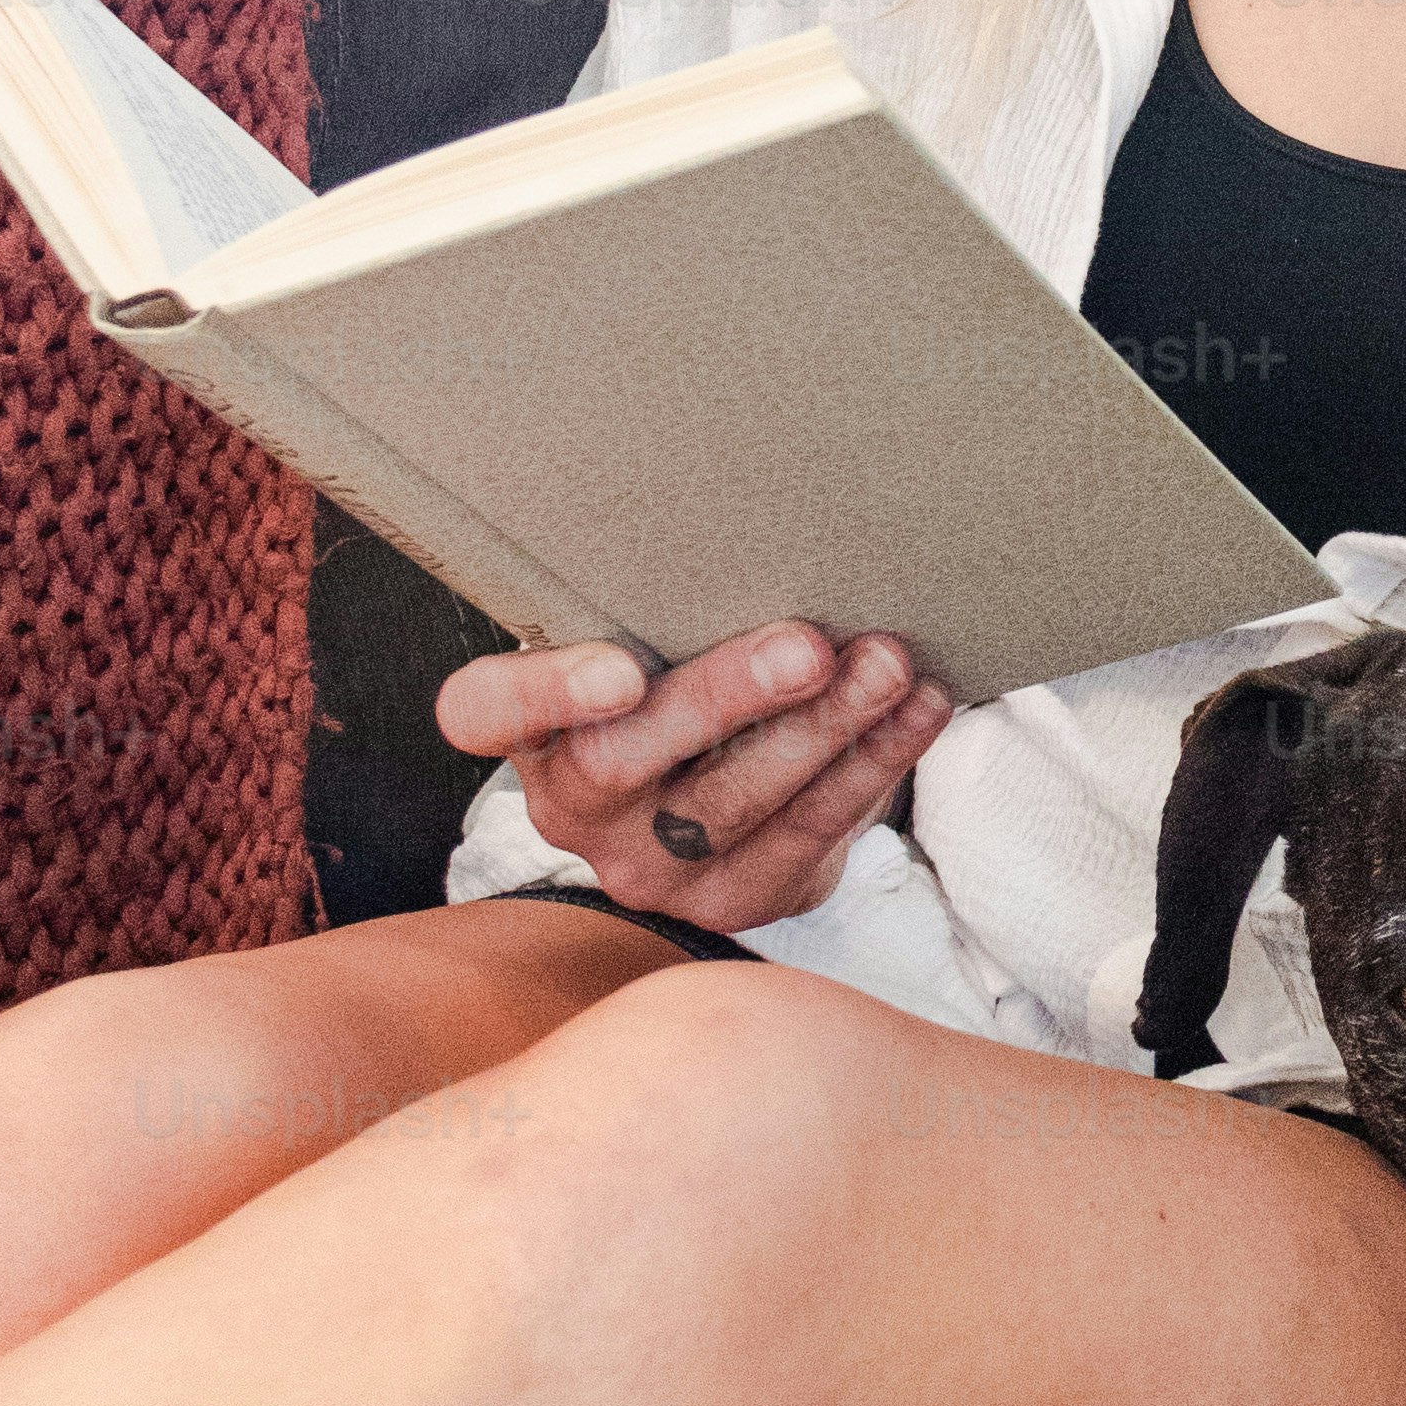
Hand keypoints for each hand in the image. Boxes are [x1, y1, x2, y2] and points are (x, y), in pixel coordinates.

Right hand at [435, 620, 952, 930]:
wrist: (716, 810)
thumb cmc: (678, 684)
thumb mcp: (646, 640)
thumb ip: (662, 599)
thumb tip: (759, 506)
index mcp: (533, 727)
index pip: (487, 714)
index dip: (543, 695)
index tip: (621, 667)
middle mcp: (577, 807)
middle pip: (629, 760)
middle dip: (728, 699)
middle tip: (807, 647)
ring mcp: (652, 867)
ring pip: (738, 802)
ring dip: (828, 727)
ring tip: (887, 663)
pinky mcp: (735, 899)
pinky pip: (811, 833)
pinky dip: (875, 761)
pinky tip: (918, 708)